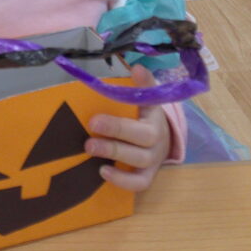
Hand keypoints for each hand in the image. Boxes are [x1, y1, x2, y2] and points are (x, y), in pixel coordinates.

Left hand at [84, 65, 170, 191]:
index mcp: (155, 119)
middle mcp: (157, 141)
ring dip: (115, 156)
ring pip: (139, 162)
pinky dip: (123, 181)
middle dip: (114, 138)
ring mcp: (154, 160)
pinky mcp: (148, 176)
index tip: (94, 120)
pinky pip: (139, 183)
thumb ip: (143, 84)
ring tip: (90, 150)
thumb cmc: (146, 116)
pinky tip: (103, 172)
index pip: (143, 120)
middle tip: (88, 138)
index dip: (120, 123)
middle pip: (141, 141)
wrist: (163, 139)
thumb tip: (137, 67)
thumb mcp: (147, 99)